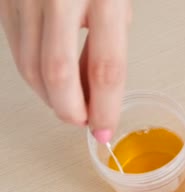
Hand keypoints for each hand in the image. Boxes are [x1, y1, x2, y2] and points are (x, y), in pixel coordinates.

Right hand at [0, 0, 130, 142]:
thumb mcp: (116, 0)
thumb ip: (108, 42)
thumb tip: (96, 91)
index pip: (105, 68)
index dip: (105, 107)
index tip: (106, 128)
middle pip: (57, 74)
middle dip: (70, 109)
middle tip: (83, 121)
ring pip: (29, 67)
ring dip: (50, 96)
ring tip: (70, 102)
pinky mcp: (4, 0)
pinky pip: (15, 49)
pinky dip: (34, 73)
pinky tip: (51, 79)